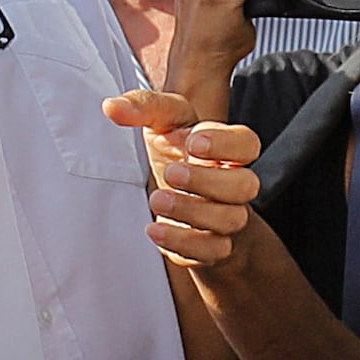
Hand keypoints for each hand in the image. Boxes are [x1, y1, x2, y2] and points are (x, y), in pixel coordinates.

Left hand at [109, 86, 265, 267]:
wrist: (176, 196)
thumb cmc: (174, 152)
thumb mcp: (162, 122)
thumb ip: (143, 107)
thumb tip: (112, 108)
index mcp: (228, 148)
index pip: (248, 144)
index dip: (226, 144)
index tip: (193, 143)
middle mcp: (235, 184)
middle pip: (246, 185)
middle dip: (208, 181)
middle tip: (171, 173)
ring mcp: (227, 217)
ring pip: (230, 220)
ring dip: (192, 212)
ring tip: (157, 200)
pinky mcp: (212, 246)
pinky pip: (211, 251)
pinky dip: (183, 243)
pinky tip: (155, 230)